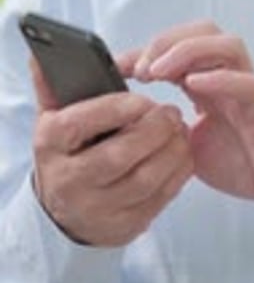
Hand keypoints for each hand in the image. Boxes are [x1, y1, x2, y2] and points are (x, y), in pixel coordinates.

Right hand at [30, 58, 193, 245]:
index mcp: (51, 145)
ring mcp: (97, 209)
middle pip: (120, 155)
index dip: (118, 108)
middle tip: (171, 111)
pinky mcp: (123, 227)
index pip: (83, 123)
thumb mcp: (52, 116)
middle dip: (154, 129)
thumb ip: (52, 83)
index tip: (144, 97)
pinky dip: (177, 173)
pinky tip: (182, 153)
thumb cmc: (65, 152)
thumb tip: (43, 55)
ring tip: (180, 128)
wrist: (61, 210)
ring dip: (171, 150)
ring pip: (145, 179)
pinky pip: (159, 199)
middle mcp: (70, 182)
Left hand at [122, 21, 253, 221]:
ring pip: (227, 45)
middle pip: (204, 30)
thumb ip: (166, 127)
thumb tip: (126, 123)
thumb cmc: (244, 160)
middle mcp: (230, 76)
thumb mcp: (190, 143)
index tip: (114, 66)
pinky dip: (220, 78)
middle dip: (166, 41)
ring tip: (158, 72)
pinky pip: (248, 83)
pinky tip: (195, 83)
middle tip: (137, 69)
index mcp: (211, 81)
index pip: (179, 46)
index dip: (145, 50)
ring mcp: (249, 89)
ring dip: (188, 51)